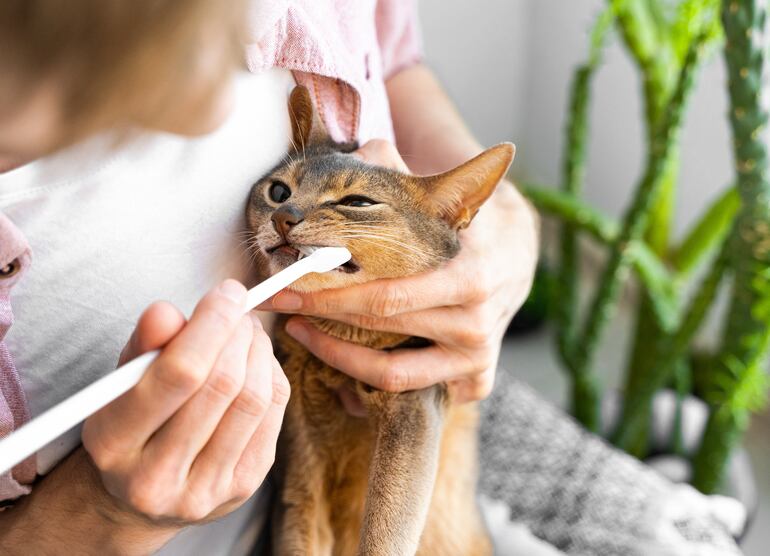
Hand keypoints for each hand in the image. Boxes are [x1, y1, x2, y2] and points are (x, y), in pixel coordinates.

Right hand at [82, 280, 289, 527]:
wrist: (142, 491)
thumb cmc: (131, 419)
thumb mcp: (122, 380)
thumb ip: (144, 344)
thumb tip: (166, 311)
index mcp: (114, 444)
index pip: (178, 374)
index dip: (211, 324)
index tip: (227, 292)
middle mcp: (157, 477)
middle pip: (222, 386)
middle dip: (237, 333)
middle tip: (238, 309)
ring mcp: (204, 490)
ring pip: (253, 400)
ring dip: (259, 351)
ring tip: (248, 331)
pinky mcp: (242, 486)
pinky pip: (272, 415)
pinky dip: (271, 376)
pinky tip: (257, 361)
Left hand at [261, 140, 538, 402]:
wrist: (518, 255)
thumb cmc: (468, 224)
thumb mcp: (443, 196)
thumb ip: (400, 173)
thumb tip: (361, 149)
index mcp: (468, 275)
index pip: (386, 295)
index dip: (327, 296)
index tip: (282, 287)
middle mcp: (474, 323)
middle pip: (381, 329)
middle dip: (320, 318)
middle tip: (278, 304)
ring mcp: (476, 357)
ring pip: (394, 376)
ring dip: (338, 358)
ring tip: (301, 332)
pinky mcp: (475, 379)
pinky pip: (417, 394)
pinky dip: (377, 388)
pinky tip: (345, 368)